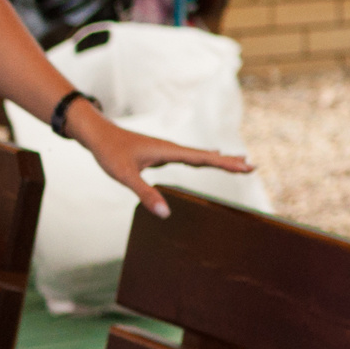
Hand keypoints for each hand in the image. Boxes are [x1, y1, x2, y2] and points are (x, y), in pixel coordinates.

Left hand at [68, 104, 254, 218]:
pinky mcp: (161, 153)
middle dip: (228, 161)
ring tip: (238, 161)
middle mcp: (172, 149)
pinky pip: (190, 156)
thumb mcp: (125, 176)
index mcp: (169, 151)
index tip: (247, 166)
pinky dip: (205, 158)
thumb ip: (145, 194)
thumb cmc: (110, 153)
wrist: (98, 134)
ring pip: (200, 155)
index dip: (226, 163)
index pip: (204, 159)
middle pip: (207, 156)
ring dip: (219, 159)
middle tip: (251, 166)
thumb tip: (165, 214)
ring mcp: (167, 150)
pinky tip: (208, 156)